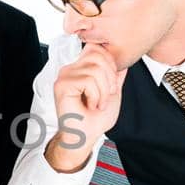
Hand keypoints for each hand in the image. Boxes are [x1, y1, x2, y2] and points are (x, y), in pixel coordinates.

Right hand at [47, 46, 126, 170]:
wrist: (85, 136)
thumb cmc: (95, 119)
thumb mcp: (113, 92)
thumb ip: (116, 76)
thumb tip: (123, 61)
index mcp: (81, 68)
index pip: (96, 48)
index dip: (110, 63)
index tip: (111, 85)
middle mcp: (71, 69)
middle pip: (97, 54)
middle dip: (110, 77)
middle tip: (106, 96)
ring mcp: (65, 76)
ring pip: (95, 69)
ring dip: (103, 91)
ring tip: (97, 103)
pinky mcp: (62, 85)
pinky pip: (87, 80)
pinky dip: (95, 96)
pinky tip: (90, 105)